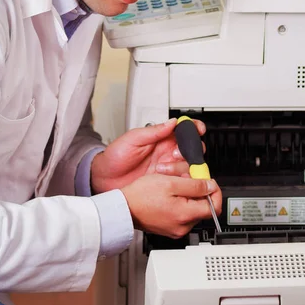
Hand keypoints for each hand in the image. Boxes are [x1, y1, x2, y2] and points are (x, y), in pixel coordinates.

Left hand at [91, 118, 205, 193]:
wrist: (105, 178)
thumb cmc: (116, 156)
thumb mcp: (134, 139)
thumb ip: (154, 131)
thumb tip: (172, 122)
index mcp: (161, 138)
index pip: (183, 130)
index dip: (193, 128)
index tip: (198, 129)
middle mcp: (167, 152)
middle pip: (192, 149)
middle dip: (189, 151)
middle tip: (174, 154)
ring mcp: (168, 168)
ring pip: (188, 166)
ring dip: (180, 167)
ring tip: (162, 168)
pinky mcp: (166, 183)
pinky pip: (182, 182)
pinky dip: (180, 181)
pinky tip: (168, 179)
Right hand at [121, 174, 221, 237]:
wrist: (123, 208)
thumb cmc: (141, 196)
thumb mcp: (170, 183)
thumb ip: (194, 185)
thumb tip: (210, 187)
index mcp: (186, 215)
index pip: (214, 207)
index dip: (214, 191)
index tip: (208, 182)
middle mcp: (183, 226)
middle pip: (203, 207)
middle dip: (198, 190)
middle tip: (186, 178)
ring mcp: (175, 228)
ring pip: (192, 209)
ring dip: (187, 194)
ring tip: (173, 185)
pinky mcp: (168, 227)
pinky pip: (181, 213)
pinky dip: (179, 202)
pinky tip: (168, 193)